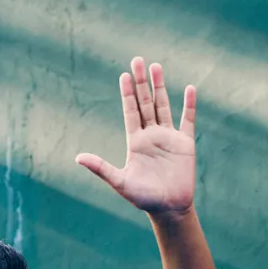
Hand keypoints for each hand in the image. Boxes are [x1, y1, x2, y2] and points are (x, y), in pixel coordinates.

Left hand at [76, 57, 195, 217]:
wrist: (168, 208)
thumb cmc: (143, 197)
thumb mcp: (119, 181)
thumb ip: (100, 167)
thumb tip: (77, 158)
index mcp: (135, 141)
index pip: (130, 111)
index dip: (127, 93)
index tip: (123, 75)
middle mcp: (151, 135)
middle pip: (145, 102)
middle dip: (141, 82)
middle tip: (137, 60)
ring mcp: (168, 137)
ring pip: (163, 105)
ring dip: (160, 87)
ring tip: (156, 66)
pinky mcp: (185, 143)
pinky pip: (188, 120)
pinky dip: (190, 105)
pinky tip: (190, 89)